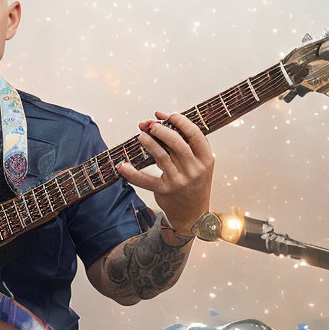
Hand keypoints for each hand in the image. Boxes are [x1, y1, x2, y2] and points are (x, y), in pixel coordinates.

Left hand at [116, 111, 213, 233]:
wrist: (193, 215)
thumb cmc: (193, 183)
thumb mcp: (198, 164)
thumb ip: (184, 144)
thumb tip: (159, 120)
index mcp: (206, 160)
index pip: (195, 134)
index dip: (180, 121)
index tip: (168, 115)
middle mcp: (194, 170)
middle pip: (177, 143)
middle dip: (161, 130)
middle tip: (150, 125)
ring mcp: (179, 181)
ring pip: (161, 156)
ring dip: (148, 143)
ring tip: (140, 135)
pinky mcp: (164, 191)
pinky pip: (145, 180)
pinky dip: (132, 172)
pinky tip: (122, 165)